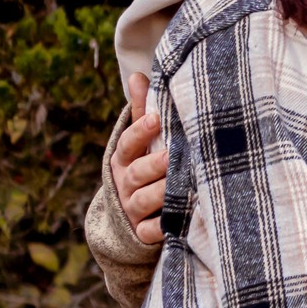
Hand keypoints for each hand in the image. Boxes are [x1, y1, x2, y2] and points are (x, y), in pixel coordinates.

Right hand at [111, 71, 168, 244]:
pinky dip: (165, 226)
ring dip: (161, 193)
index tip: (156, 118)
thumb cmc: (142, 167)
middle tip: (173, 155)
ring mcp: (132, 209)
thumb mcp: (138, 141)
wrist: (127, 218)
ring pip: (143, 200)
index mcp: (122, 158)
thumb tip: (138, 75)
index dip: (139, 131)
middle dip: (153, 164)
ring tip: (182, 185)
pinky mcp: (142, 232)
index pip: (127, 143)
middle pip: (135, 173)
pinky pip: (151, 231)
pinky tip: (183, 218)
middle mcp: (124, 183)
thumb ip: (140, 111)